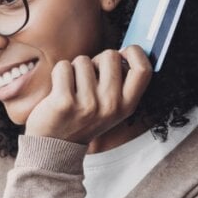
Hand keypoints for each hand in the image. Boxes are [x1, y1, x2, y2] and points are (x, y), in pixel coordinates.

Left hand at [24, 45, 151, 144]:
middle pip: (110, 56)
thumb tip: (124, 50)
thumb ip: (120, 84)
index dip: (134, 53)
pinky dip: (59, 73)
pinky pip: (64, 67)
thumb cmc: (82, 119)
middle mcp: (110, 106)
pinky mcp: (64, 102)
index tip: (123, 52)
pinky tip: (58, 91)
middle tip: (88, 78)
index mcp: (126, 106)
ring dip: (75, 70)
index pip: (143, 70)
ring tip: (72, 90)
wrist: (54, 147)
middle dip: (96, 60)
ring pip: (83, 60)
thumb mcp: (110, 109)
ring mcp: (88, 105)